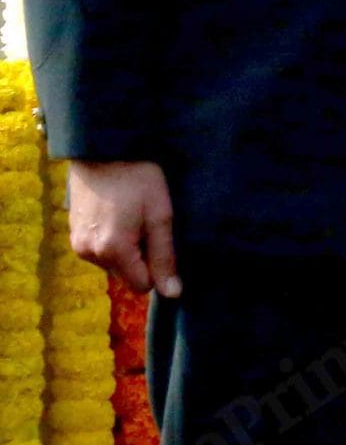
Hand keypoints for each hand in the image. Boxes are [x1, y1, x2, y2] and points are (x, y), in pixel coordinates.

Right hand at [67, 160, 178, 297]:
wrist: (103, 149)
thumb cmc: (139, 178)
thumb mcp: (160, 215)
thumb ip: (165, 256)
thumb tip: (173, 294)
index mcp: (112, 251)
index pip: (142, 285)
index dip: (157, 266)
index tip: (159, 237)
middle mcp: (89, 254)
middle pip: (126, 275)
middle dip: (141, 257)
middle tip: (146, 223)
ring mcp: (77, 244)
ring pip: (113, 263)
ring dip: (126, 248)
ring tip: (131, 214)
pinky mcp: (73, 233)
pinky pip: (99, 250)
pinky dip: (112, 240)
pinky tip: (118, 213)